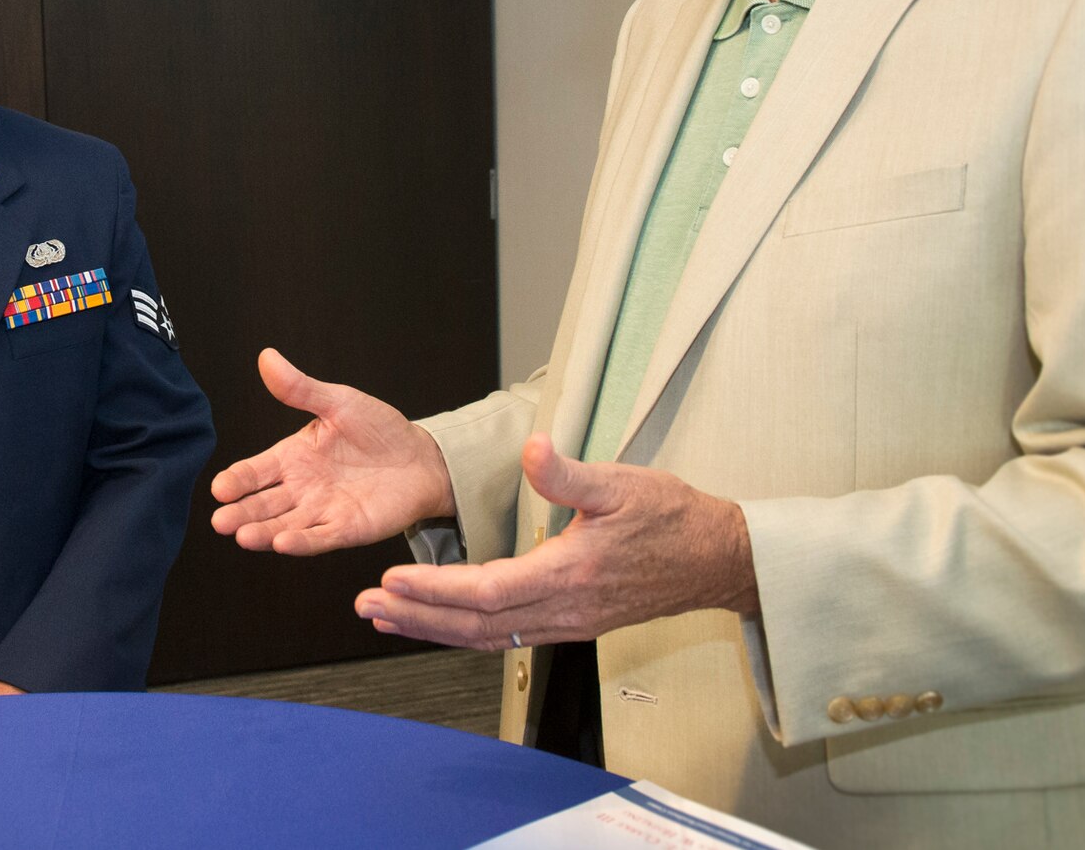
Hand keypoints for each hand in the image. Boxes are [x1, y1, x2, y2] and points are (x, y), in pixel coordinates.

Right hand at [211, 347, 456, 554]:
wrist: (421, 457)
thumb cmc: (379, 429)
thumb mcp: (339, 403)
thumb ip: (301, 388)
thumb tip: (267, 357)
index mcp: (293, 457)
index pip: (256, 471)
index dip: (237, 480)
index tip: (220, 488)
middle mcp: (301, 488)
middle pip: (263, 504)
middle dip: (241, 513)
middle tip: (220, 521)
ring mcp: (322, 510)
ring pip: (285, 525)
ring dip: (264, 533)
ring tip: (243, 537)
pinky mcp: (346, 528)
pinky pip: (320, 537)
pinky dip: (302, 542)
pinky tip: (284, 543)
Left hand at [353, 434, 756, 648]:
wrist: (716, 559)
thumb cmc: (673, 519)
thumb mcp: (622, 482)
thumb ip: (569, 472)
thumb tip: (531, 447)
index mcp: (569, 573)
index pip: (487, 590)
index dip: (435, 590)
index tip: (391, 580)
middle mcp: (564, 608)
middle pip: (477, 624)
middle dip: (418, 617)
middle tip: (367, 606)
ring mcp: (568, 621)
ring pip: (489, 636)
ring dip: (435, 629)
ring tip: (388, 618)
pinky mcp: (573, 622)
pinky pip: (509, 636)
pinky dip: (467, 631)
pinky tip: (443, 623)